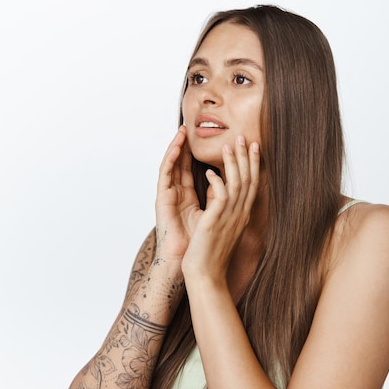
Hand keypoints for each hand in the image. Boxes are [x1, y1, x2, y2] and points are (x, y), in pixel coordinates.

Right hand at [154, 126, 202, 262]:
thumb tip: (226, 181)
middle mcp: (176, 194)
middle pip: (181, 164)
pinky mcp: (162, 199)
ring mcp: (168, 195)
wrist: (191, 262)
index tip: (202, 138)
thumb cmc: (200, 243)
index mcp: (187, 197)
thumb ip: (215, 196)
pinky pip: (165, 174)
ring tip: (182, 131)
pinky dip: (170, 159)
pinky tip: (177, 147)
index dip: (198, 153)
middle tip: (192, 126)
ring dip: (176, 147)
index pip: (192, 169)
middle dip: (187, 145)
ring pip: (172, 165)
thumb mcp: (212, 213)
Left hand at [181, 135, 259, 283]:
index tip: (254, 147)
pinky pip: (220, 197)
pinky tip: (211, 171)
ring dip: (233, 164)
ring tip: (228, 146)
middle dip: (246, 157)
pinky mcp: (215, 222)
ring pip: (236, 184)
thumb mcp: (222, 227)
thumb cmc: (211, 254)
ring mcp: (229, 218)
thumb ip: (224, 210)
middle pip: (248, 180)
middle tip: (244, 137)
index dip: (254, 164)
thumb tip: (219, 193)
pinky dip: (217, 182)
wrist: (206, 276)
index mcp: (241, 215)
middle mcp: (239, 215)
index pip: (251, 185)